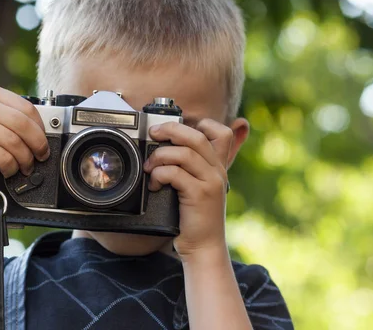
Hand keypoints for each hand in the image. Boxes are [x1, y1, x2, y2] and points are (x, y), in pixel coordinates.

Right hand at [0, 85, 49, 185]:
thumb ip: (11, 119)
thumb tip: (44, 133)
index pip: (28, 108)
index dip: (41, 127)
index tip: (45, 140)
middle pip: (24, 125)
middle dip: (39, 144)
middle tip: (42, 156)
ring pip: (16, 143)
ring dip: (26, 159)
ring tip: (26, 167)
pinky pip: (4, 157)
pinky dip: (12, 167)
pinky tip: (9, 170)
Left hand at [143, 119, 232, 258]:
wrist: (204, 247)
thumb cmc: (195, 218)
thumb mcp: (198, 189)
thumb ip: (190, 170)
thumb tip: (163, 149)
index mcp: (218, 166)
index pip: (222, 133)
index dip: (202, 124)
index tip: (178, 131)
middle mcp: (218, 171)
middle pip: (197, 136)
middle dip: (171, 130)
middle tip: (153, 134)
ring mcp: (211, 182)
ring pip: (184, 153)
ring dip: (160, 156)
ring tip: (150, 167)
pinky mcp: (200, 194)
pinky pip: (176, 173)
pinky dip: (160, 174)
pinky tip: (155, 184)